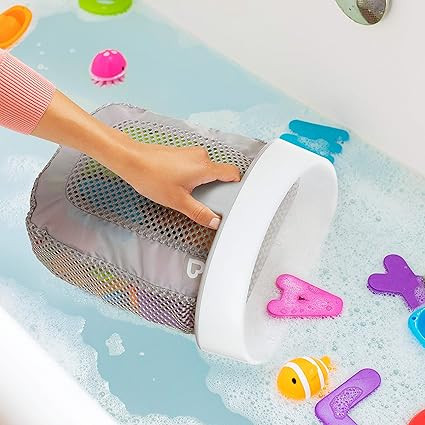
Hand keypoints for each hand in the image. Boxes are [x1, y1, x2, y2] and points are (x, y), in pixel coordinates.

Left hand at [114, 143, 240, 228]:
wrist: (131, 160)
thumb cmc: (152, 177)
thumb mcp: (178, 201)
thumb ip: (199, 212)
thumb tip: (214, 221)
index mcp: (205, 167)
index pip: (233, 172)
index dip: (236, 185)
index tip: (231, 196)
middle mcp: (200, 156)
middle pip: (218, 173)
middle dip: (214, 188)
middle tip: (202, 201)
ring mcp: (190, 153)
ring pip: (205, 170)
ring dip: (201, 183)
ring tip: (185, 193)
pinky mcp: (181, 153)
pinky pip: (194, 166)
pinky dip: (191, 176)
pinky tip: (177, 185)